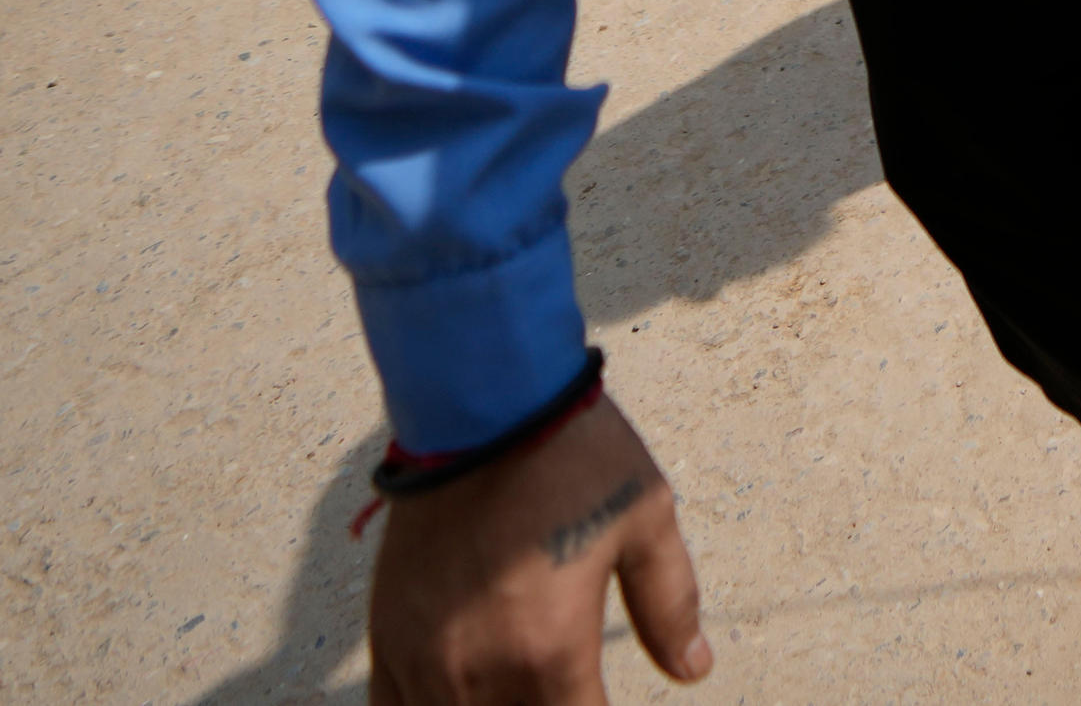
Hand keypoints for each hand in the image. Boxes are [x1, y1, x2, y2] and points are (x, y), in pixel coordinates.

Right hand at [365, 393, 710, 704]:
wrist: (481, 405)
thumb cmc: (571, 456)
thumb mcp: (646, 520)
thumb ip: (669, 606)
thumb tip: (693, 670)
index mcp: (548, 651)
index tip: (601, 694)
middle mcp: (477, 670)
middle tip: (564, 685)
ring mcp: (423, 658)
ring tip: (522, 691)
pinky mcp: (387, 634)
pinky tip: (457, 697)